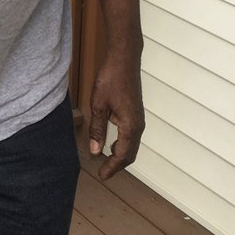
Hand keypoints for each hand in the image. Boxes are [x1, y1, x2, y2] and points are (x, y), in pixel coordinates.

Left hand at [88, 55, 144, 180]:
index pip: (122, 155)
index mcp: (130, 126)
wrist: (124, 60)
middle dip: (117, 165)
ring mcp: (139, 119)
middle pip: (130, 153)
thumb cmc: (110, 79)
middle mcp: (138, 125)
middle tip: (103, 171)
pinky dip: (123, 144)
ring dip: (120, 155)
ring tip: (106, 159)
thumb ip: (97, 129)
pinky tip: (111, 142)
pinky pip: (132, 136)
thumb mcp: (98, 105)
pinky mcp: (136, 113)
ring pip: (132, 145)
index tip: (101, 175)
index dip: (111, 167)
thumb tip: (95, 151)